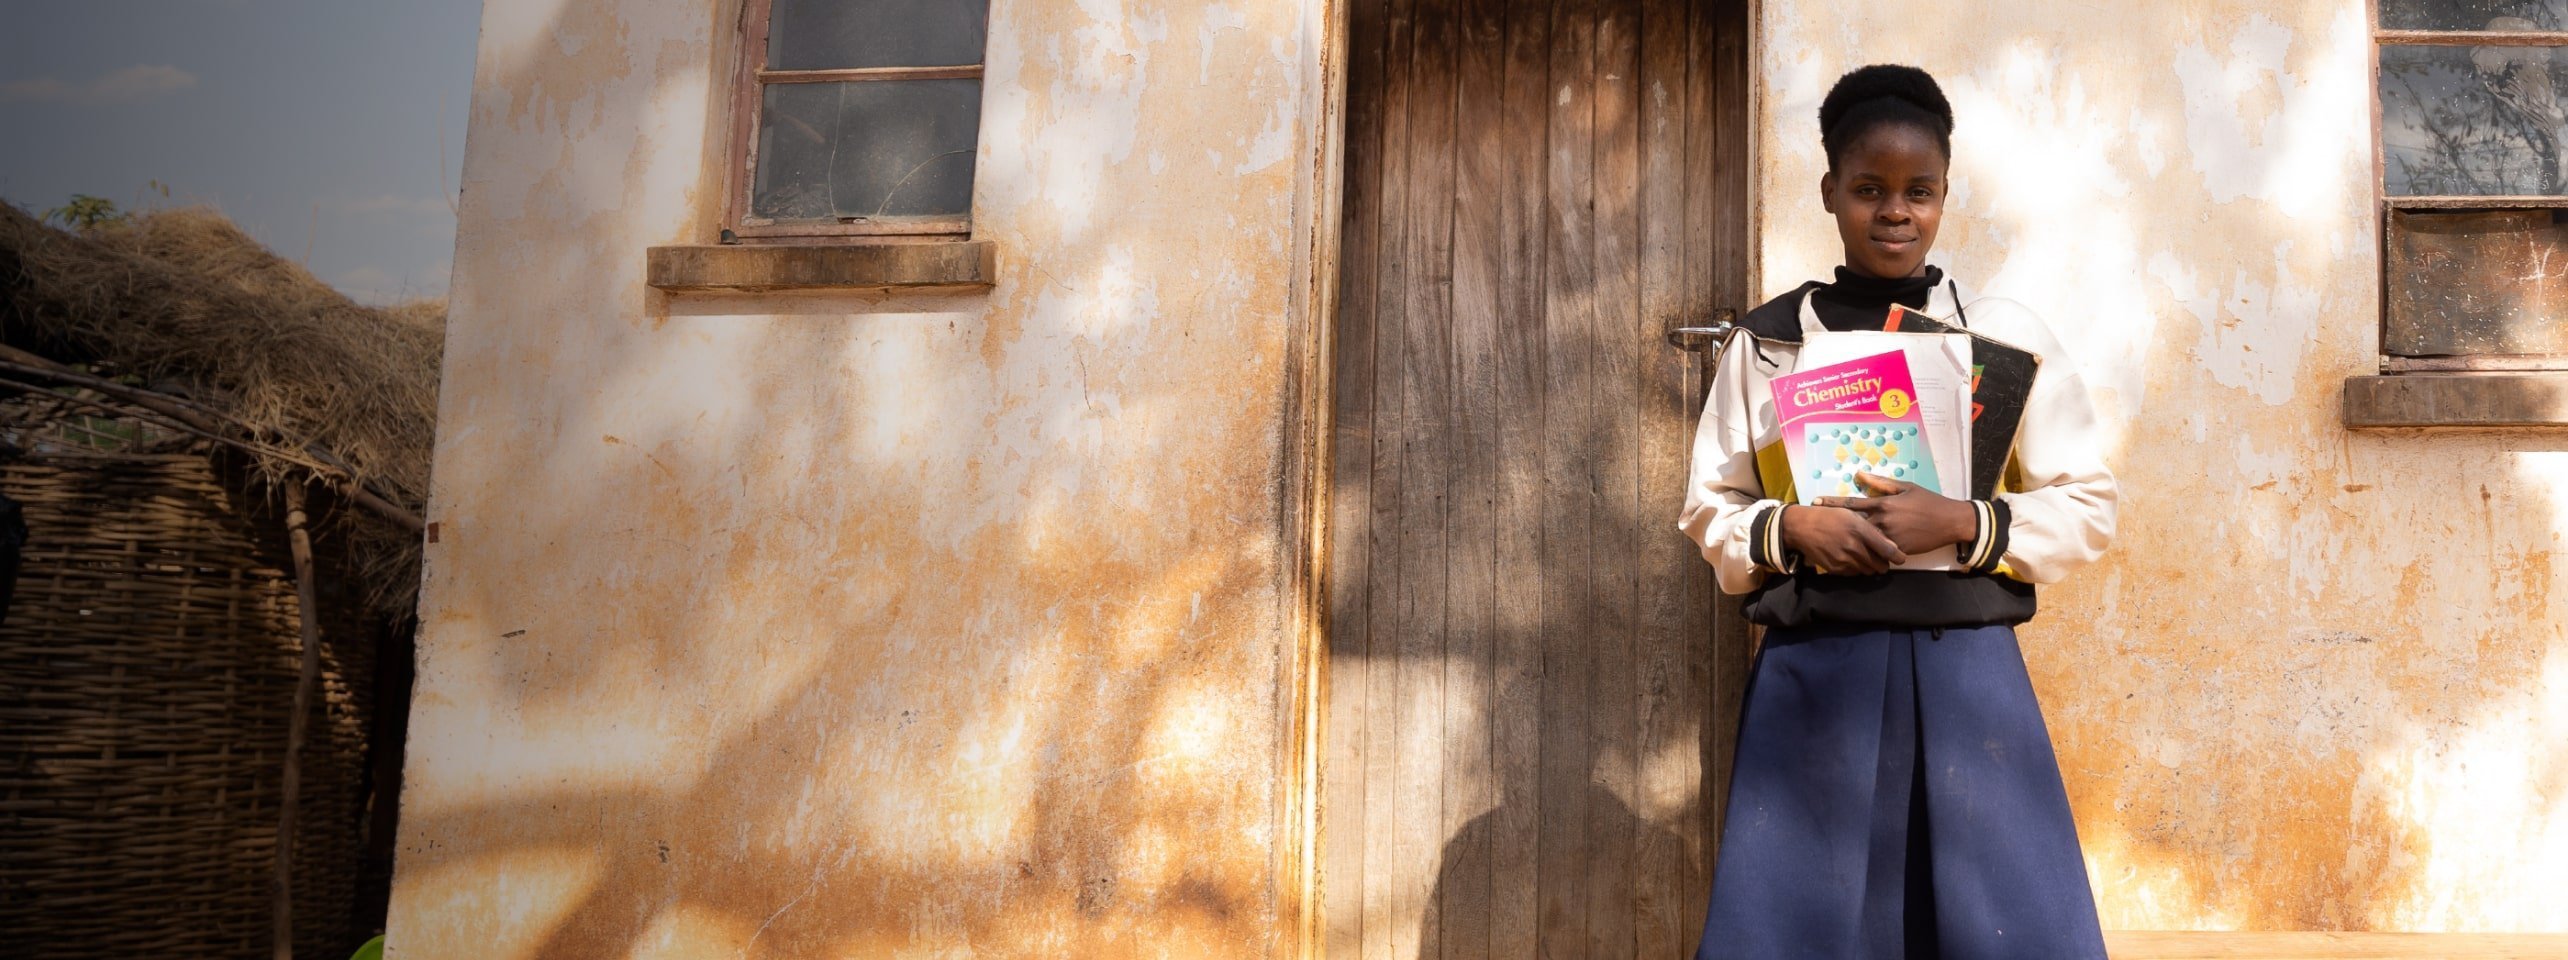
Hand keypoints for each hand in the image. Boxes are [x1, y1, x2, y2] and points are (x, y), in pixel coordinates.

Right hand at [1779, 503, 1905, 574]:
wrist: (1802, 527)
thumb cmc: (1829, 516)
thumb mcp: (1852, 514)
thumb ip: (1871, 528)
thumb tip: (1889, 543)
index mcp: (1860, 530)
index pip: (1888, 550)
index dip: (1898, 556)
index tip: (1901, 558)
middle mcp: (1854, 547)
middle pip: (1880, 565)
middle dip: (1884, 563)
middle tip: (1882, 558)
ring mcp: (1844, 560)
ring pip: (1868, 571)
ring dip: (1870, 566)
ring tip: (1866, 557)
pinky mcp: (1836, 569)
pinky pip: (1854, 573)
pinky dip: (1856, 568)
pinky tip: (1852, 558)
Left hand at [1819, 472, 1976, 554]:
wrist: (1950, 521)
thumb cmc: (1928, 501)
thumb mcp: (1906, 487)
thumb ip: (1881, 482)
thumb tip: (1860, 473)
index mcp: (1883, 503)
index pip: (1852, 503)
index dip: (1832, 502)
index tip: (1815, 502)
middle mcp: (1883, 520)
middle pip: (1853, 524)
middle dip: (1836, 525)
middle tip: (1817, 525)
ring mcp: (1890, 536)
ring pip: (1864, 541)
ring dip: (1850, 542)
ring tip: (1832, 543)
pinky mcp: (1898, 549)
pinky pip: (1878, 553)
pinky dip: (1868, 554)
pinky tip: (1855, 557)